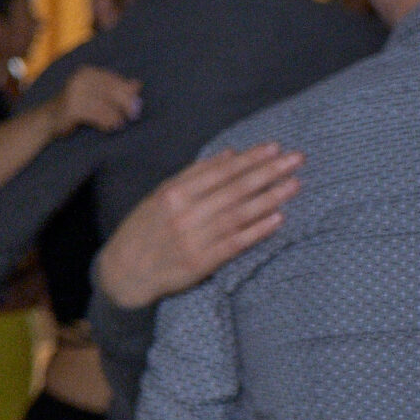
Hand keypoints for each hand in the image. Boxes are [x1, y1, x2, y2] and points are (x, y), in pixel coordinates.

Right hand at [49, 65, 141, 135]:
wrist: (47, 119)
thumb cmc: (76, 106)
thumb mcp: (96, 94)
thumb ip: (115, 88)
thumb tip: (137, 84)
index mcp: (87, 72)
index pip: (113, 79)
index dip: (127, 91)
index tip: (138, 103)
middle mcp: (79, 79)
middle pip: (110, 89)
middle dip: (125, 102)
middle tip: (134, 115)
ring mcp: (73, 93)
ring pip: (103, 103)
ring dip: (116, 114)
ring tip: (121, 123)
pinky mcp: (71, 107)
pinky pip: (95, 114)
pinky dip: (105, 121)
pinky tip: (111, 127)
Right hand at [96, 143, 300, 309]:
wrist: (123, 272)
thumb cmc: (144, 230)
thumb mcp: (160, 196)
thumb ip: (194, 174)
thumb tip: (229, 154)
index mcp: (173, 194)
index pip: (219, 172)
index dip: (249, 159)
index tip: (274, 147)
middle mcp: (184, 214)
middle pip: (234, 190)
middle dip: (268, 172)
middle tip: (296, 159)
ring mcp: (193, 239)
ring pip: (238, 214)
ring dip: (269, 198)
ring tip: (295, 184)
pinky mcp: (201, 262)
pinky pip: (235, 243)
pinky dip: (257, 231)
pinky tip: (278, 219)